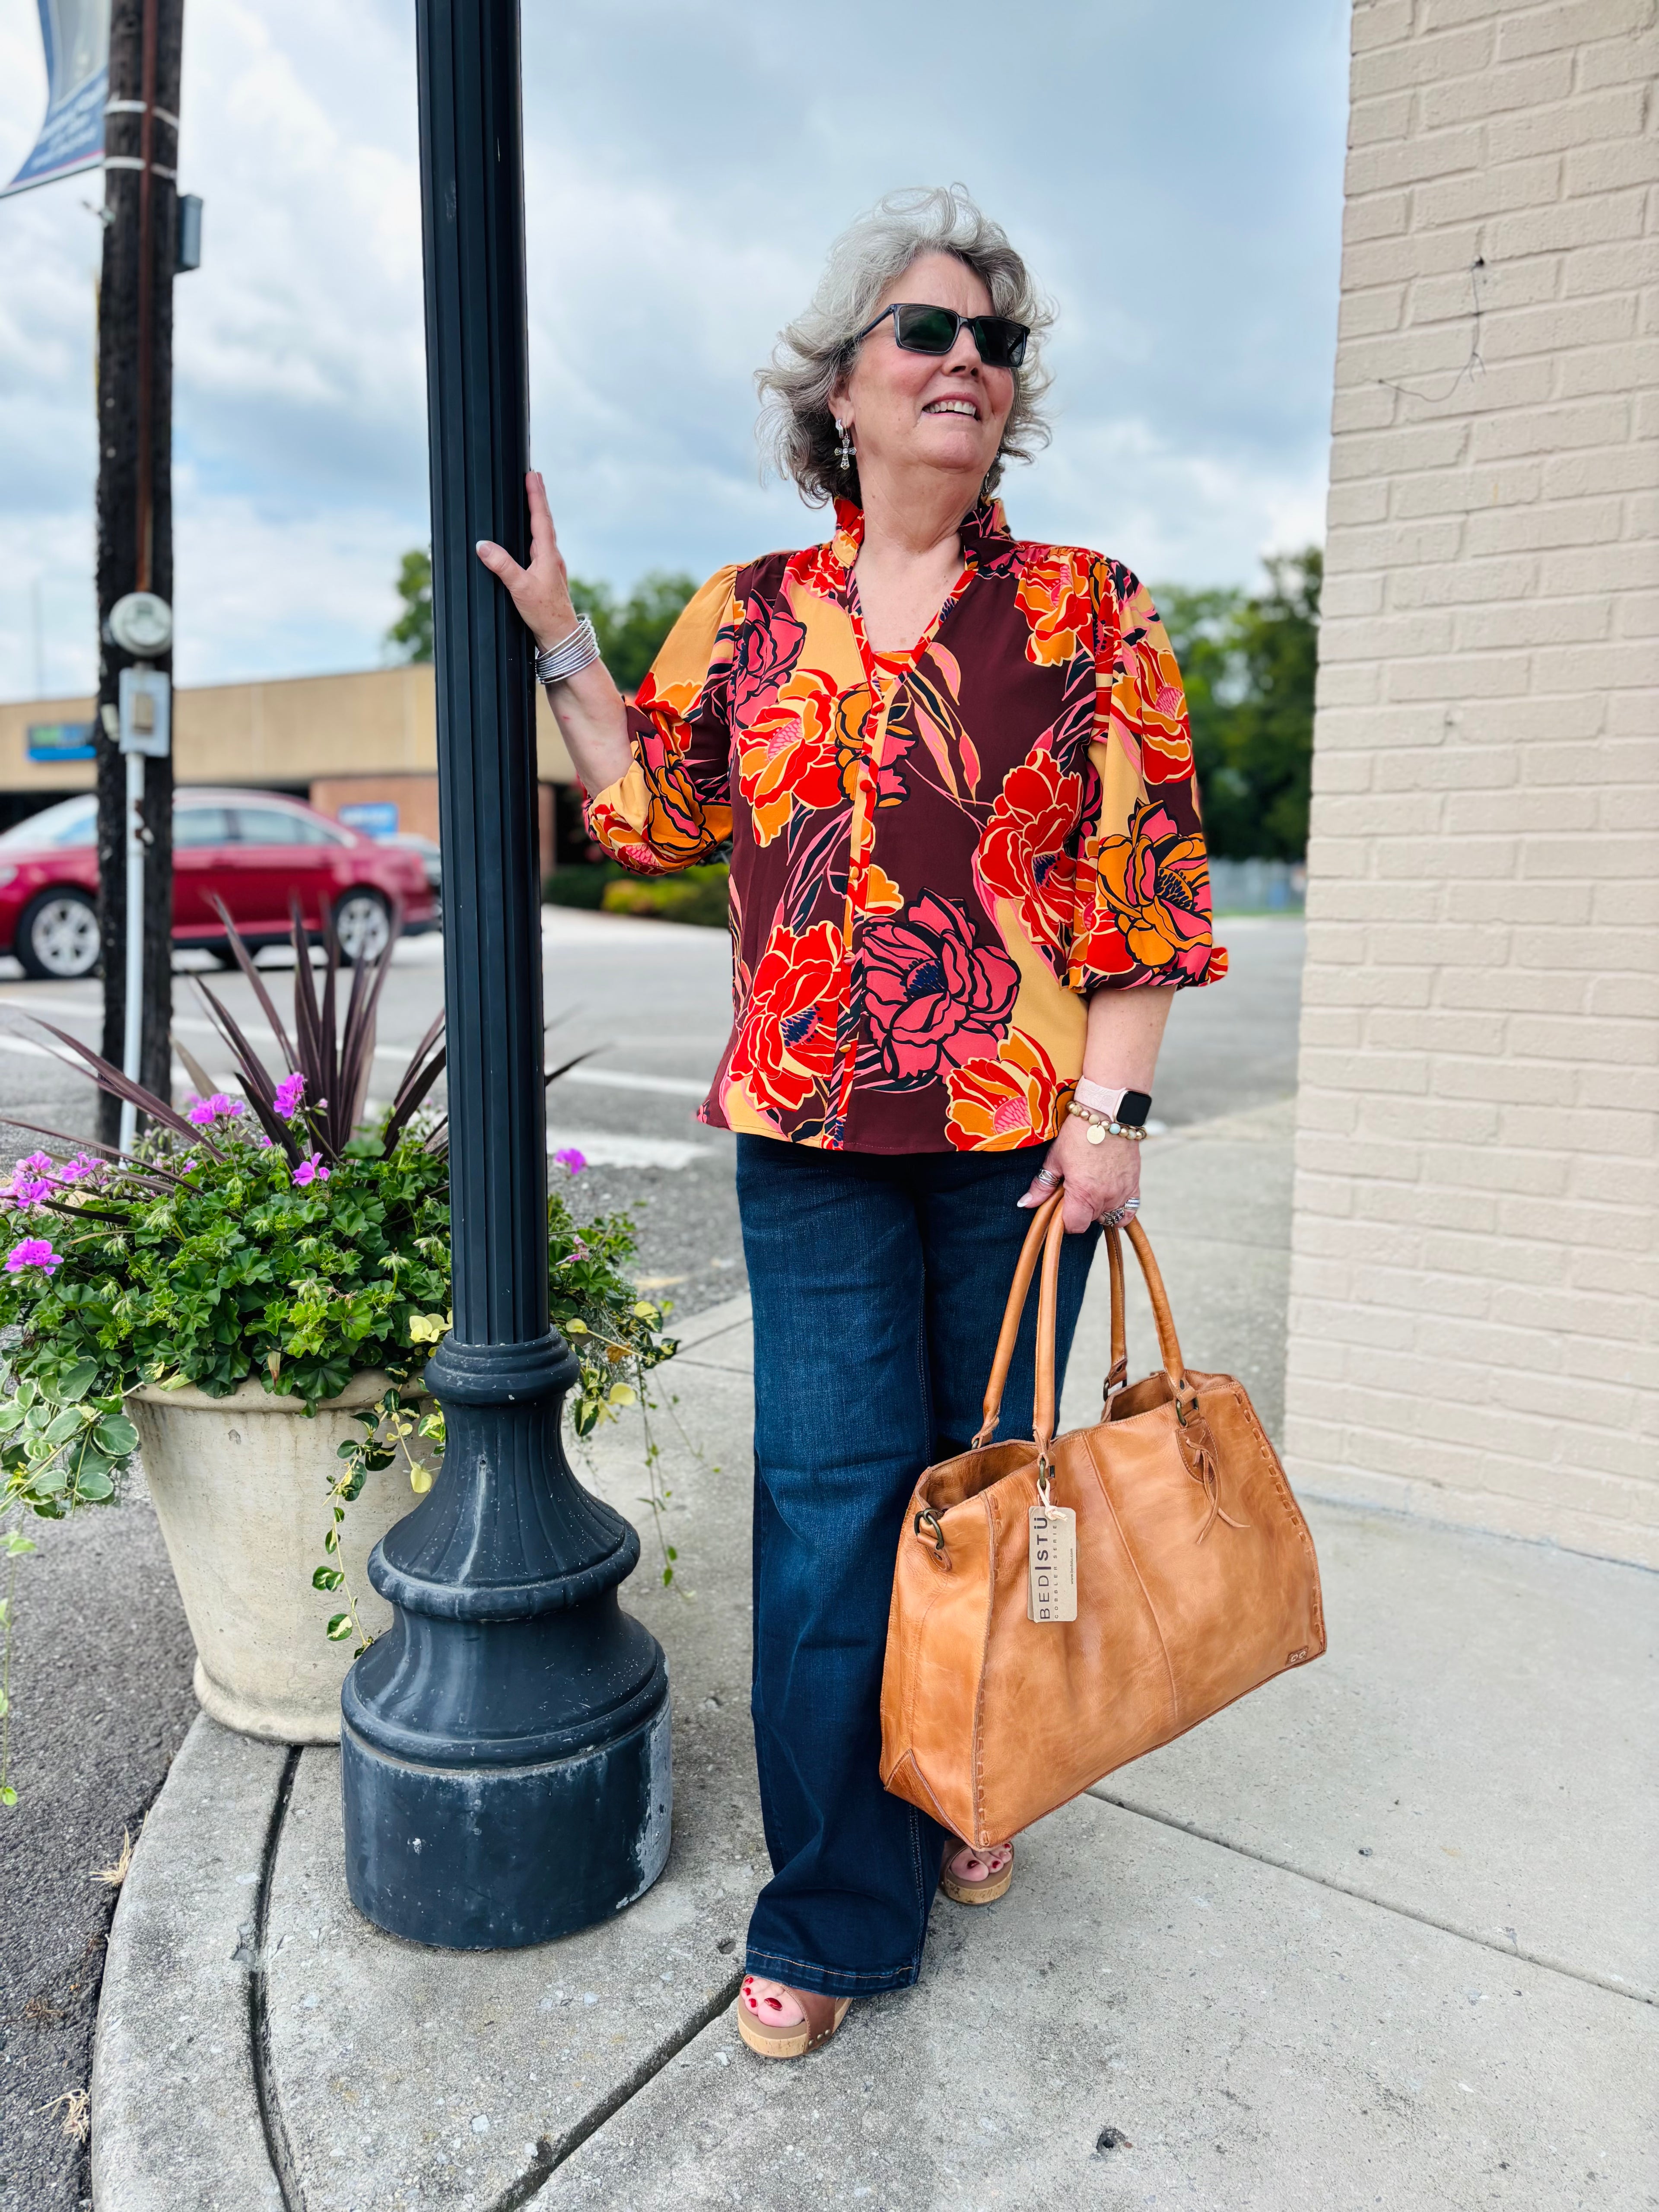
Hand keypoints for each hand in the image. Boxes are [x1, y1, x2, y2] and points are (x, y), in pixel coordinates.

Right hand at [474, 470, 578, 651]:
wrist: (561, 638)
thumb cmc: (544, 614)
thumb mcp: (519, 588)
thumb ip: (502, 565)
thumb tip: (482, 546)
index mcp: (548, 555)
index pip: (541, 518)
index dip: (536, 495)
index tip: (533, 474)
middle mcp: (552, 558)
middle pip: (544, 522)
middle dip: (537, 499)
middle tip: (533, 477)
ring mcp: (551, 568)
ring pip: (543, 535)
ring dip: (537, 516)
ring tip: (531, 500)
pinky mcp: (547, 578)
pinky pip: (539, 549)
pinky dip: (534, 535)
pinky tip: (529, 540)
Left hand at [1017, 1113, 1140, 1233]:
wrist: (1108, 1113)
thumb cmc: (1079, 1133)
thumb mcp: (1055, 1159)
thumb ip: (1042, 1185)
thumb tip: (1026, 1203)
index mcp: (1083, 1194)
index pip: (1074, 1226)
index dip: (1065, 1220)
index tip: (1062, 1207)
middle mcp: (1105, 1197)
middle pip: (1091, 1220)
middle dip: (1081, 1211)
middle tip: (1075, 1190)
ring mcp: (1122, 1192)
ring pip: (1109, 1216)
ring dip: (1099, 1209)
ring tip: (1092, 1189)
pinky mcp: (1135, 1184)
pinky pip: (1130, 1210)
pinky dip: (1120, 1208)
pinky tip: (1110, 1195)